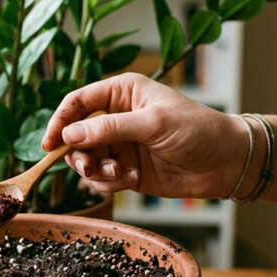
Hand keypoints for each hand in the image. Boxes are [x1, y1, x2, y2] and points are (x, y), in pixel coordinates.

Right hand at [41, 73, 245, 197]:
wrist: (227, 162)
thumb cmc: (197, 130)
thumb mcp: (153, 124)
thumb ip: (110, 129)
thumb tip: (70, 135)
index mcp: (122, 93)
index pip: (78, 102)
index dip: (60, 121)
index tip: (49, 144)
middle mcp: (117, 117)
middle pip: (76, 135)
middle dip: (78, 153)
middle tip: (89, 166)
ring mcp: (121, 145)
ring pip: (87, 160)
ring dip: (97, 171)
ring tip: (120, 175)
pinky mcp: (127, 170)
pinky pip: (102, 179)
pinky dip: (111, 183)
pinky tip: (133, 180)